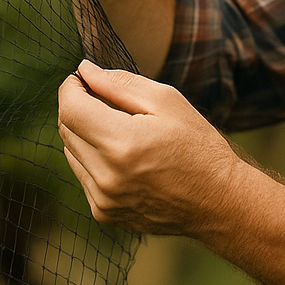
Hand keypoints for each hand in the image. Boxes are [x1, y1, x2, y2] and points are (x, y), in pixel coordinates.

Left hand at [57, 61, 239, 234]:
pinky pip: (84, 175)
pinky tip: (126, 157)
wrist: (217, 201)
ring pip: (71, 152)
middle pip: (66, 129)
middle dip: (79, 106)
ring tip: (123, 130)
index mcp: (123, 143)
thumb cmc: (197, 145)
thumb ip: (120, 84)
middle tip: (105, 98)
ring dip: (86, 133)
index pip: (71, 108)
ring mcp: (103, 199)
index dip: (71, 87)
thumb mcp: (167, 101)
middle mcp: (107, 176)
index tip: (81, 78)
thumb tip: (84, 71)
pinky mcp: (104, 213)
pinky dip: (95, 159)